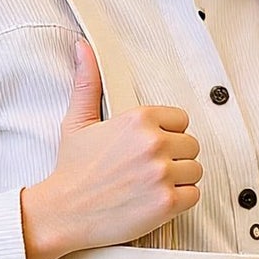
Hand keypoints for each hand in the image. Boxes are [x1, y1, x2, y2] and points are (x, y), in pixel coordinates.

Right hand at [20, 39, 202, 258]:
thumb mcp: (78, 121)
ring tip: (151, 186)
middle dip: (174, 158)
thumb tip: (83, 47)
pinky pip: (194, 195)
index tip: (146, 149)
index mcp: (139, 118)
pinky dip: (179, 201)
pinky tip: (155, 201)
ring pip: (195, 171)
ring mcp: (162, 173)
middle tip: (147, 170)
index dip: (166, 135)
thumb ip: (88, 82)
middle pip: (192, 146)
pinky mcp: (167, 202)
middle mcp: (154, 142)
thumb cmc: (71, 168)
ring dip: (178, 179)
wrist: (62, 212)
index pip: (181, 120)